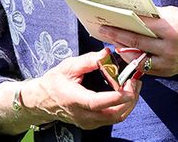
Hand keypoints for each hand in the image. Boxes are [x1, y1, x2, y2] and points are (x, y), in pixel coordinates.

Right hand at [21, 50, 141, 130]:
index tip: (129, 83)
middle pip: (114, 113)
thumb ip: (88, 60)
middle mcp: (83, 115)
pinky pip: (113, 118)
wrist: (42, 100)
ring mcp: (89, 122)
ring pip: (117, 117)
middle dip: (130, 98)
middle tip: (135, 80)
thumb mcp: (67, 67)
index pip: (98, 102)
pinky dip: (123, 106)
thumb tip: (106, 53)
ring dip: (129, 103)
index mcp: (75, 99)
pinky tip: (124, 94)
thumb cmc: (54, 82)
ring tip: (133, 86)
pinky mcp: (93, 124)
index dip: (117, 95)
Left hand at [99, 6, 177, 77]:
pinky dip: (135, 60)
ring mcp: (169, 62)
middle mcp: (170, 48)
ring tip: (114, 41)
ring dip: (123, 50)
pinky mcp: (169, 71)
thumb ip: (153, 16)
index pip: (141, 25)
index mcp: (172, 30)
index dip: (123, 22)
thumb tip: (131, 14)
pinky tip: (127, 52)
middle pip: (136, 42)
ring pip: (138, 58)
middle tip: (104, 29)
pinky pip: (146, 67)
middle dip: (117, 35)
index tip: (108, 18)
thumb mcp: (174, 14)